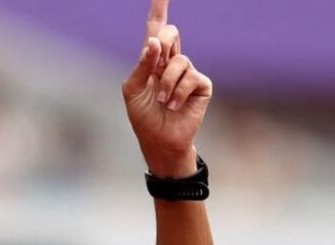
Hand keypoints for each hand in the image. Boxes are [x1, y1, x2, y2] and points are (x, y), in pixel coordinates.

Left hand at [122, 0, 212, 177]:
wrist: (158, 140)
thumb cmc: (143, 116)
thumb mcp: (132, 90)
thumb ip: (142, 65)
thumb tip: (154, 42)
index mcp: (153, 61)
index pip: (156, 30)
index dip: (159, 9)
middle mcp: (172, 62)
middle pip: (170, 34)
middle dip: (162, 45)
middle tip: (157, 64)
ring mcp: (188, 72)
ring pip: (179, 60)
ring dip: (166, 83)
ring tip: (163, 101)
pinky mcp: (202, 84)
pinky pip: (190, 77)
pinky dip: (178, 92)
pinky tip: (174, 105)